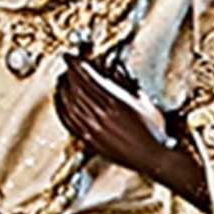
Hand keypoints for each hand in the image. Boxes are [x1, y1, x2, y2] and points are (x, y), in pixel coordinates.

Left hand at [54, 58, 209, 210]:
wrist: (152, 157)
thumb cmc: (153, 131)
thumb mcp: (143, 100)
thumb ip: (126, 82)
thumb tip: (115, 68)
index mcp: (114, 101)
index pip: (87, 77)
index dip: (75, 64)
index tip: (70, 56)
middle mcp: (100, 114)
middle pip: (75, 89)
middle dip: (69, 75)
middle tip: (66, 68)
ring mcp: (93, 129)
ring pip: (69, 105)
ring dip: (62, 91)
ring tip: (60, 83)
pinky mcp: (90, 142)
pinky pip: (69, 123)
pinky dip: (61, 111)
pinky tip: (60, 105)